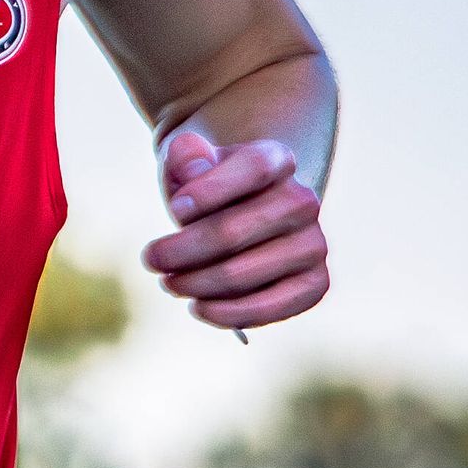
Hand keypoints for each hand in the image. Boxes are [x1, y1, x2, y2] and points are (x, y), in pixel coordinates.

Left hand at [144, 130, 326, 332]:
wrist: (236, 219)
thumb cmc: (206, 191)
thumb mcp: (188, 163)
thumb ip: (186, 155)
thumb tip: (193, 166)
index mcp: (277, 160)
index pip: (253, 169)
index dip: (211, 190)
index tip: (176, 209)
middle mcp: (303, 201)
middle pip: (233, 231)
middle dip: (182, 250)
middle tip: (152, 259)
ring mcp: (313, 244)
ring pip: (243, 273)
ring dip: (197, 283)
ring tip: (171, 283)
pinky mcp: (314, 283)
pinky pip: (272, 307)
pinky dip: (229, 313)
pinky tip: (200, 308)